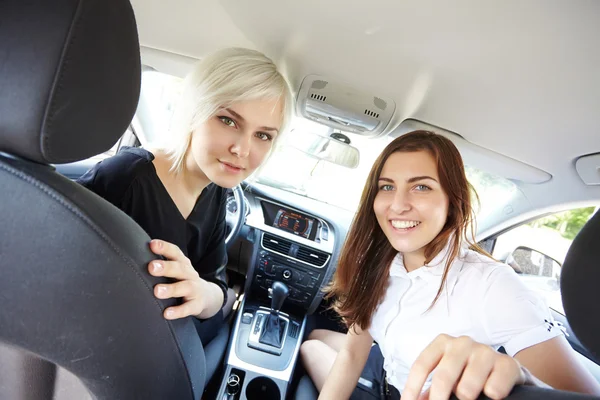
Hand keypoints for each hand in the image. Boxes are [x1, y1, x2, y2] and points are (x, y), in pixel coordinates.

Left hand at [148, 239, 207, 319]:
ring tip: (157, 291)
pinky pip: (188, 308)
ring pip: (185, 287)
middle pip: (180, 268)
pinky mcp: (197, 304)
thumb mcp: (176, 269)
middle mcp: (189, 274)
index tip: (152, 244)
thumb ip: (160, 263)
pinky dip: (178, 311)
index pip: (175, 252)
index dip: (165, 248)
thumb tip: (134, 255)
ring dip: (171, 289)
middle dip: (166, 267)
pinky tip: (166, 314)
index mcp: (183, 263)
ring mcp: (194, 289)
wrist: (207, 296)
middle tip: (152, 267)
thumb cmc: (182, 280)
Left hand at [402, 334, 525, 399]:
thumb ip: (430, 388)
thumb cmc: (470, 372)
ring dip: (466, 398)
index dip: (412, 388)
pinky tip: (491, 394)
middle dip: (438, 399)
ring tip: (469, 397)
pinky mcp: (507, 364)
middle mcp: (462, 343)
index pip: (422, 365)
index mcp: (443, 343)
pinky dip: (491, 396)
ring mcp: (485, 351)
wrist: (508, 370)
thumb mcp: (449, 375)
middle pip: (443, 377)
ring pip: (467, 387)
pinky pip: (493, 389)